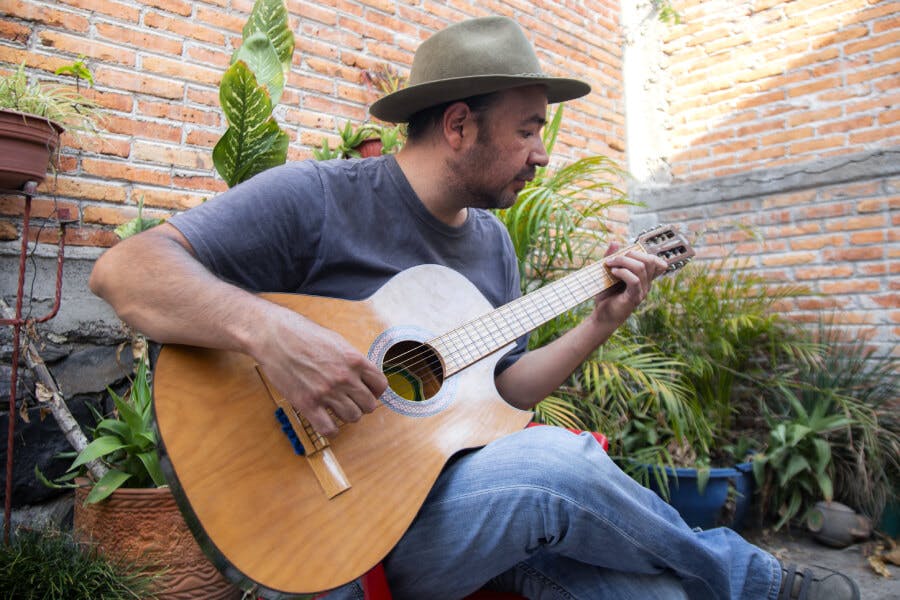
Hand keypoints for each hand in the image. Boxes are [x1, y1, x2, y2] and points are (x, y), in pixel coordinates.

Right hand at [253, 306, 387, 436]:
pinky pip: (329, 429)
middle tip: (351, 401)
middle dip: (361, 404)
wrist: (274, 337)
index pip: (381, 385)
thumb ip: (351, 359)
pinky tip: (326, 421)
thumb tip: (362, 375)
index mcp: (355, 360)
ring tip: (338, 409)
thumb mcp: (336, 341)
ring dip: (347, 415)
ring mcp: (327, 392)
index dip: (375, 391)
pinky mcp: (308, 404)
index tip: (368, 392)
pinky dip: (331, 429)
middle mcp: (345, 378)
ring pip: (353, 417)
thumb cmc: (302, 334)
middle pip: (369, 405)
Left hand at [592, 242, 668, 325]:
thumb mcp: (608, 272)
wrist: (602, 316)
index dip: (642, 252)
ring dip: (623, 262)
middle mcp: (646, 284)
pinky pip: (635, 280)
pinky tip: (613, 272)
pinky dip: (623, 272)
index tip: (624, 253)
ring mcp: (642, 291)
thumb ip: (611, 257)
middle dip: (631, 254)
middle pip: (649, 260)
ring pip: (641, 268)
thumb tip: (614, 242)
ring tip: (610, 264)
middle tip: (613, 258)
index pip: (655, 260)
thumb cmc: (606, 295)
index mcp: (644, 277)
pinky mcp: (634, 298)